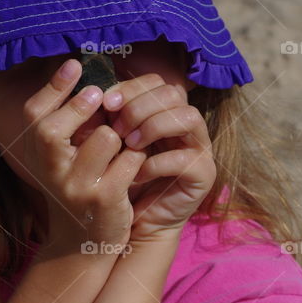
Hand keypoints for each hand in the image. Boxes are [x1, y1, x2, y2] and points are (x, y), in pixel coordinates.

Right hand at [22, 59, 146, 255]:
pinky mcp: (106, 198)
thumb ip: (68, 122)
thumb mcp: (61, 155)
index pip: (34, 113)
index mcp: (35, 154)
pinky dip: (137, 154)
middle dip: (81, 105)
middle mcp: (49, 171)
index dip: (54, 86)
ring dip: (120, 133)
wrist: (82, 240)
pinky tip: (136, 160)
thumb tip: (90, 78)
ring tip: (124, 140)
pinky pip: (130, 159)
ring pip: (105, 138)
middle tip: (99, 93)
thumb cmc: (75, 185)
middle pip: (52, 129)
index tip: (75, 64)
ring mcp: (76, 186)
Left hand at [102, 74, 215, 242]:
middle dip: (140, 108)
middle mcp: (187, 123)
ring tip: (129, 145)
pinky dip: (156, 163)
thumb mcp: (111, 142)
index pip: (156, 82)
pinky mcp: (204, 173)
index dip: (131, 87)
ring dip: (153, 127)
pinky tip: (136, 174)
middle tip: (117, 129)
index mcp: (165, 109)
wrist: (131, 220)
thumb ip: (110, 117)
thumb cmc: (120, 176)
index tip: (106, 102)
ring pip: (187, 117)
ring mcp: (200, 147)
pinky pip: (185, 158)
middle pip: (173, 94)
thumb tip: (97, 94)